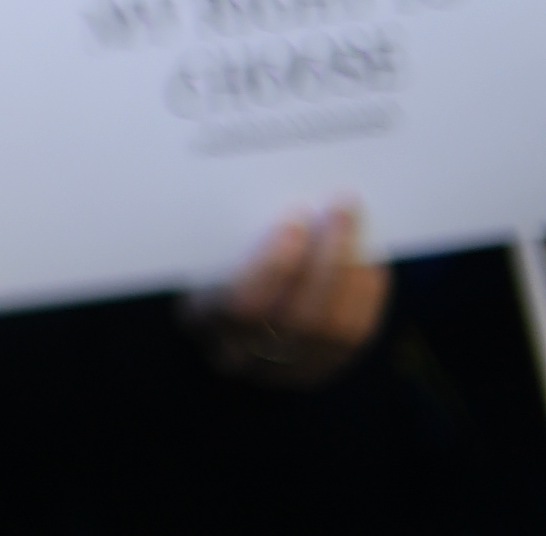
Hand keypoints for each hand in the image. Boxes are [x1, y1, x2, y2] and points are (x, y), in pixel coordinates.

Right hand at [183, 202, 387, 389]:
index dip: (275, 264)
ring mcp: (283, 371)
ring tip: (361, 230)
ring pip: (332, 331)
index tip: (296, 218)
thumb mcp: (203, 253)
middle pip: (296, 318)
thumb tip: (289, 201)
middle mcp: (240, 354)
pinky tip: (371, 262)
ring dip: (353, 275)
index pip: (239, 303)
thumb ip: (232, 235)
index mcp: (201, 319)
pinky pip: (354, 338)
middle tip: (341, 210)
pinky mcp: (319, 370)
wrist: (226, 316)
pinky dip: (368, 296)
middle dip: (327, 260)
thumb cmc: (210, 264)